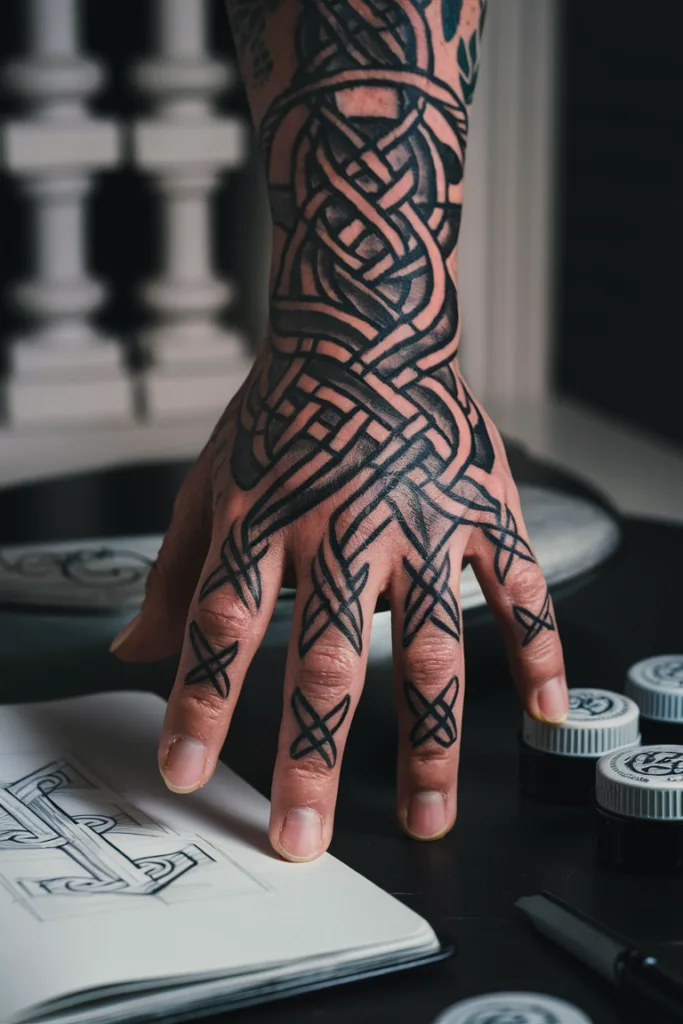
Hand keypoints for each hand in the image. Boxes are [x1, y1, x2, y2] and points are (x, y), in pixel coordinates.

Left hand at [113, 353, 566, 861]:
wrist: (367, 323)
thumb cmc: (284, 406)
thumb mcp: (213, 479)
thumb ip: (175, 573)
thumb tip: (131, 652)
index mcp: (266, 516)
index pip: (223, 622)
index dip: (201, 702)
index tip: (187, 775)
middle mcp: (344, 526)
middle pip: (326, 656)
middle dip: (313, 754)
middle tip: (303, 836)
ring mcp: (422, 522)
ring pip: (431, 645)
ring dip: (428, 740)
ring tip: (422, 815)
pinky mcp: (483, 509)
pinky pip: (521, 589)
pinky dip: (538, 651)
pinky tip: (543, 713)